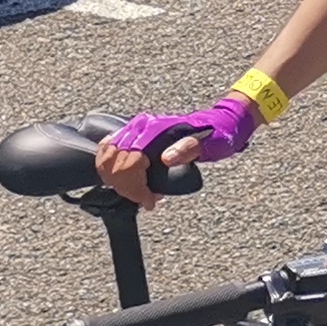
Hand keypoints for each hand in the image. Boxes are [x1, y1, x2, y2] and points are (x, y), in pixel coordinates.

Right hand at [94, 92, 259, 204]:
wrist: (219, 123)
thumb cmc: (216, 135)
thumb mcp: (209, 144)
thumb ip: (189, 148)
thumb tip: (166, 158)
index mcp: (157, 129)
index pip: (130, 161)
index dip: (135, 186)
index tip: (149, 202)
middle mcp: (141, 126)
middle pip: (114, 162)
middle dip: (127, 187)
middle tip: (146, 200)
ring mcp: (135, 130)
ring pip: (107, 158)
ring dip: (117, 181)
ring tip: (139, 194)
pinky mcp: (133, 135)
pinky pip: (108, 152)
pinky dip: (110, 170)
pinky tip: (122, 182)